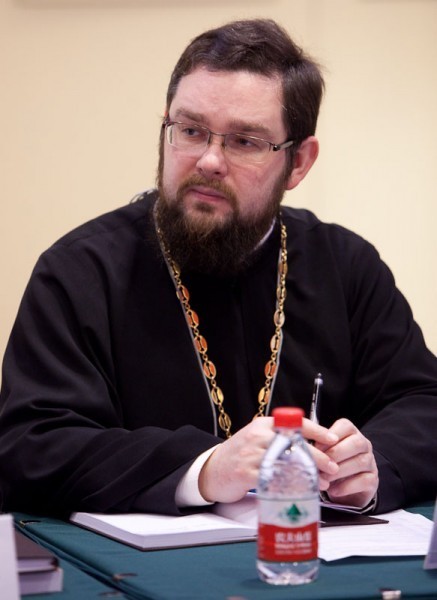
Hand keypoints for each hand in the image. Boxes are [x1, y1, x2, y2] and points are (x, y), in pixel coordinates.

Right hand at [199, 416, 339, 503]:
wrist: (211, 469)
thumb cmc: (239, 455)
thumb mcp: (258, 438)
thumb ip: (279, 438)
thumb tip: (311, 446)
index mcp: (263, 425)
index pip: (295, 423)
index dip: (317, 430)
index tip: (333, 439)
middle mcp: (258, 436)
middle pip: (295, 444)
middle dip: (318, 456)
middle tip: (332, 467)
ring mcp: (251, 454)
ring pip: (287, 462)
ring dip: (308, 473)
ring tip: (321, 482)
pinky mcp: (246, 473)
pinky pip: (274, 479)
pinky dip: (290, 485)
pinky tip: (300, 490)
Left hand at [312, 418, 378, 508]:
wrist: (345, 487)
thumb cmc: (331, 464)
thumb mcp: (324, 452)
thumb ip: (317, 446)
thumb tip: (304, 447)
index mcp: (351, 432)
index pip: (345, 426)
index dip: (330, 436)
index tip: (316, 448)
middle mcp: (363, 444)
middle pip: (356, 443)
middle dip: (335, 454)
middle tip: (320, 465)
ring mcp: (370, 462)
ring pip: (360, 462)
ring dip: (339, 471)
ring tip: (324, 479)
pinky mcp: (373, 479)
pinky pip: (364, 480)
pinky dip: (347, 486)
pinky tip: (334, 490)